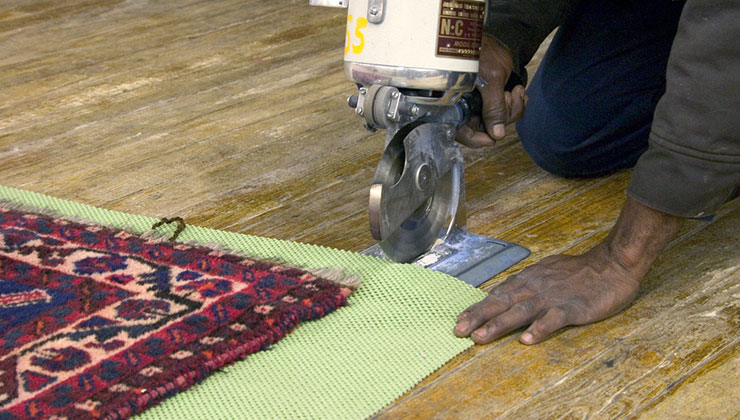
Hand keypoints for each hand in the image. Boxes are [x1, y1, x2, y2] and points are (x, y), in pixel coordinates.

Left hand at [454, 198, 682, 344]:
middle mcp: (534, 288)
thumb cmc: (577, 271)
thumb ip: (524, 284)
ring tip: (481, 337)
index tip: (459, 321)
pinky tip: (527, 339)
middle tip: (459, 331)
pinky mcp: (572, 307)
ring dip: (499, 324)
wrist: (611, 264)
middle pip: (501, 303)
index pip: (496, 296)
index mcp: (527, 281)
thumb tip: (503, 293)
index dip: (477, 309)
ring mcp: (552, 298)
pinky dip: (540, 328)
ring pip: (520, 311)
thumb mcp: (545, 272)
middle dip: (478, 317)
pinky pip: (553, 319)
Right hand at [456, 35, 527, 147]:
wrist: (497, 39)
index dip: (478, 139)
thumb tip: (497, 135)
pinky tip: (519, 91)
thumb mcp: (491, 79)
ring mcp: (480, 107)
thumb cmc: (485, 52)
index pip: (463, 133)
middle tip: (509, 96)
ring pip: (500, 122)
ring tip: (516, 90)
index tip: (494, 138)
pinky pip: (507, 114)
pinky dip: (517, 105)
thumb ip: (493, 108)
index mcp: (456, 103)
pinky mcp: (492, 103)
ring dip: (513, 108)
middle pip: (486, 129)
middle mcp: (466, 108)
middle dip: (504, 116)